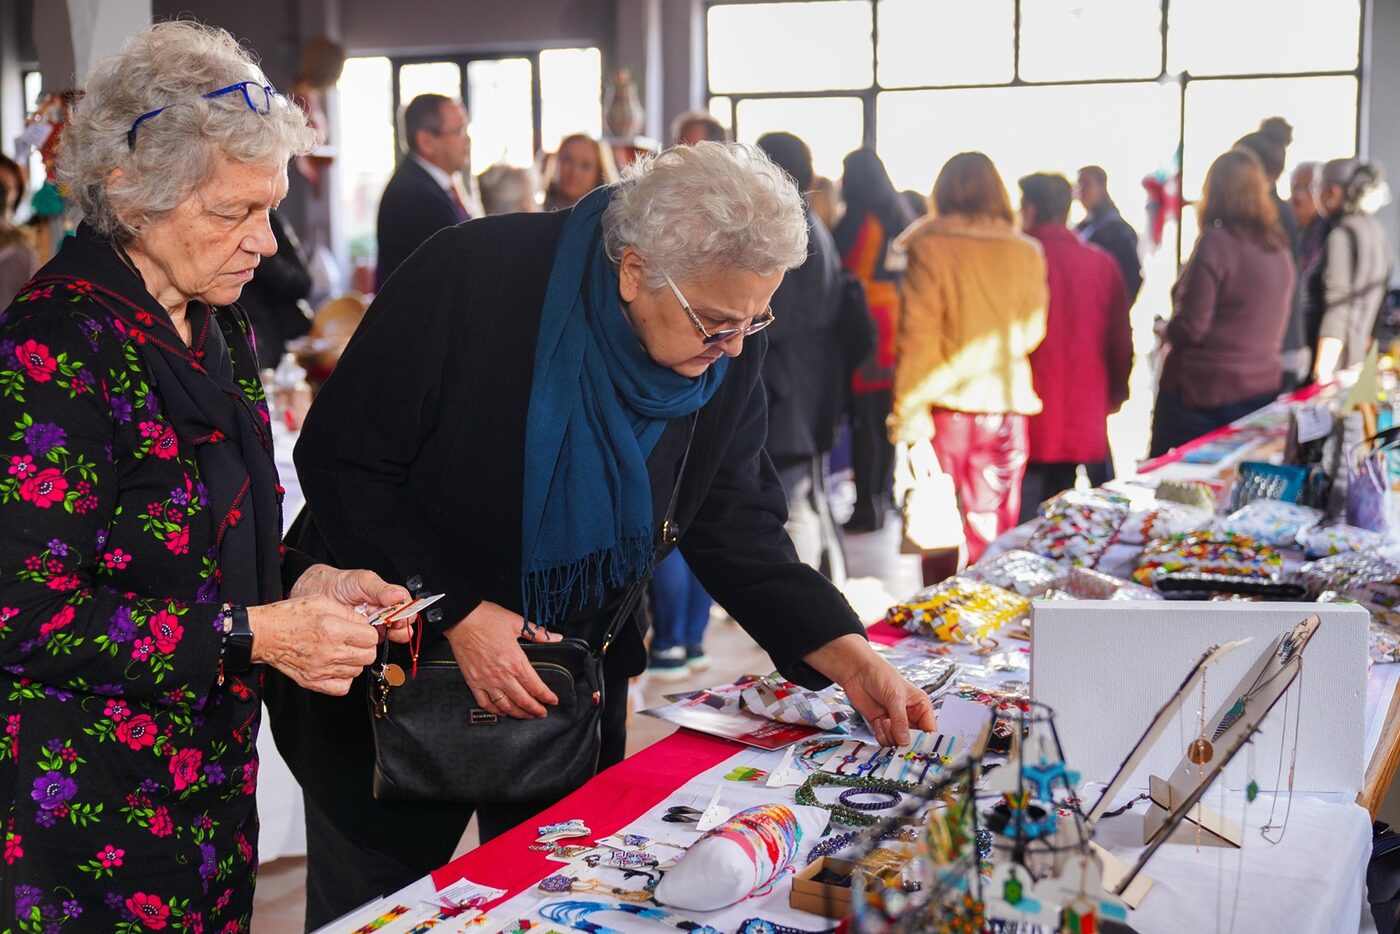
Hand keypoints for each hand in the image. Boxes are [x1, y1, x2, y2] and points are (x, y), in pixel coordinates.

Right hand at [247, 595, 379, 694]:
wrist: (265, 634)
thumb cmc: (290, 616)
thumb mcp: (322, 601)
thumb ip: (348, 613)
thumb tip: (366, 623)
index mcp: (333, 630)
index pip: (371, 638)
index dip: (368, 632)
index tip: (362, 631)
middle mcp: (329, 652)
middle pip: (368, 656)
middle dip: (365, 647)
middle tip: (355, 641)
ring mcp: (321, 670)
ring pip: (357, 671)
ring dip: (354, 662)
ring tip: (342, 652)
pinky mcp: (313, 681)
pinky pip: (342, 687)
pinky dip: (343, 678)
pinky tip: (337, 667)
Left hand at [290, 564, 413, 643]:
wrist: (313, 593)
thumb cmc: (338, 584)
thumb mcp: (361, 581)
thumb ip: (380, 588)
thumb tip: (399, 597)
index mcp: (387, 599)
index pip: (407, 607)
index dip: (407, 613)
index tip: (400, 617)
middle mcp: (383, 614)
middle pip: (403, 625)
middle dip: (401, 628)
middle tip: (392, 626)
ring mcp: (373, 627)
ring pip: (391, 637)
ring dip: (388, 637)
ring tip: (378, 632)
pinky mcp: (361, 639)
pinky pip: (371, 646)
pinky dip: (372, 646)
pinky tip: (367, 640)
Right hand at [443, 601, 561, 719]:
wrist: (460, 618)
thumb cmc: (487, 618)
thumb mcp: (517, 623)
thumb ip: (538, 633)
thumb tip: (557, 638)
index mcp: (515, 661)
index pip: (536, 686)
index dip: (546, 696)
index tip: (553, 701)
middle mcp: (502, 675)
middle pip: (523, 700)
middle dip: (535, 709)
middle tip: (542, 713)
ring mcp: (486, 681)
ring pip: (505, 706)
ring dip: (518, 714)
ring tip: (526, 715)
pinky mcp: (473, 682)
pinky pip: (485, 703)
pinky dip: (496, 711)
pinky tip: (502, 712)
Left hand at [804, 634, 934, 745]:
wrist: (857, 672)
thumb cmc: (881, 675)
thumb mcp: (895, 697)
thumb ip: (901, 720)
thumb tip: (905, 741)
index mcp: (921, 706)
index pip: (929, 729)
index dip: (925, 740)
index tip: (918, 748)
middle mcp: (910, 716)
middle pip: (914, 739)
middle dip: (905, 740)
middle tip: (898, 738)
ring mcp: (895, 721)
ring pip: (898, 742)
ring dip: (890, 735)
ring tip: (884, 720)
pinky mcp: (881, 725)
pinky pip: (884, 739)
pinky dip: (880, 734)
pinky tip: (877, 721)